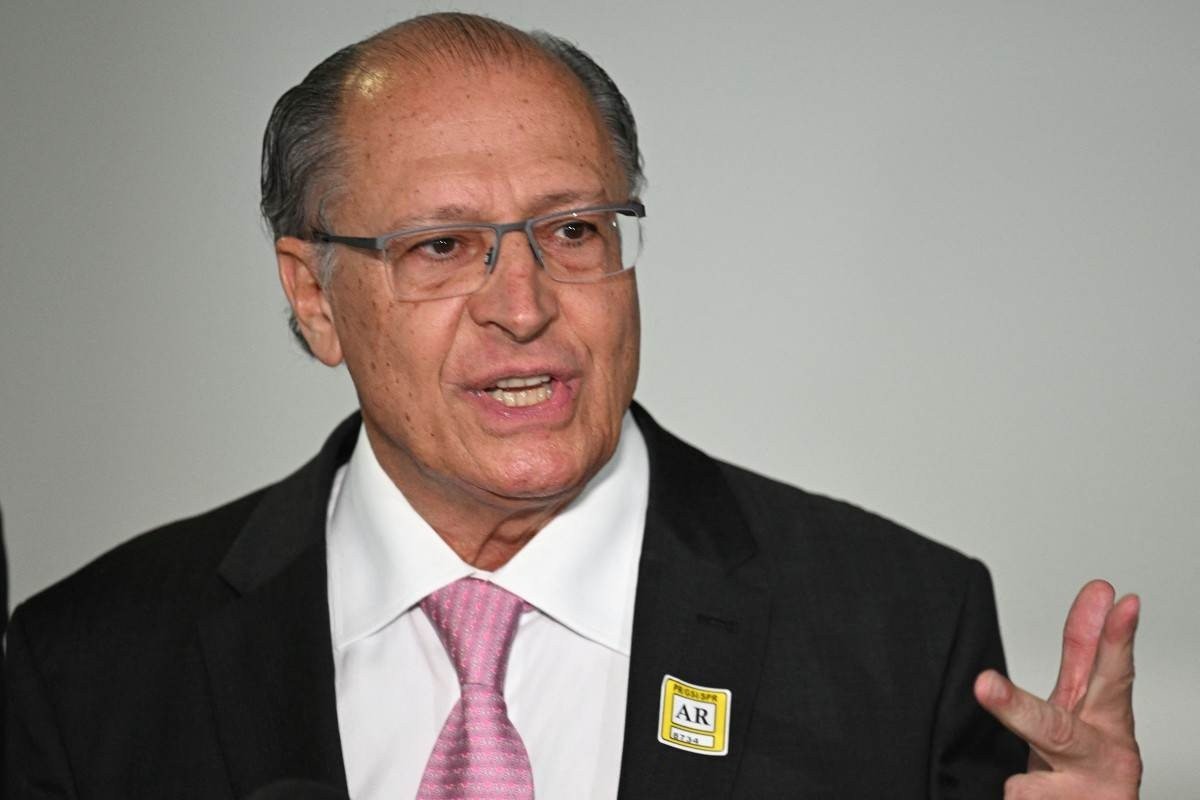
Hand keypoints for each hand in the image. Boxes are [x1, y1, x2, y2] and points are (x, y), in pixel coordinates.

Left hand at [974, 580, 1141, 798]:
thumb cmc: (1086, 767)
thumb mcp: (1085, 709)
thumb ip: (1086, 654)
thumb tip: (1099, 592)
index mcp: (1105, 727)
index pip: (1109, 675)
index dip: (1113, 640)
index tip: (1115, 599)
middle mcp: (1097, 760)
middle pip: (1053, 731)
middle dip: (1017, 710)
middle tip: (983, 685)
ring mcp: (1079, 795)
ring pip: (1026, 788)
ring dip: (1024, 792)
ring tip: (1026, 795)